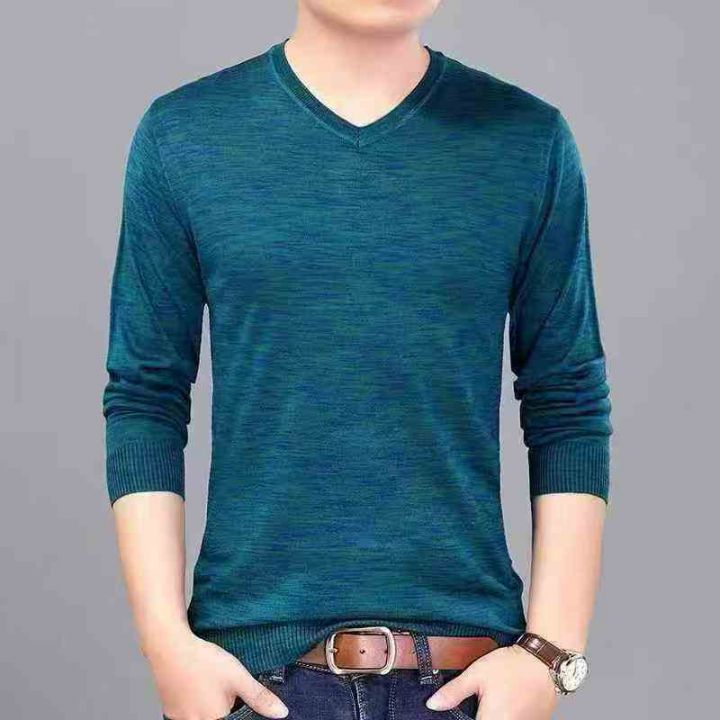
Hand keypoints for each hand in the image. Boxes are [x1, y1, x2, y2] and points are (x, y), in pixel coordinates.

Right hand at [144, 627, 288, 719]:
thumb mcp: (238, 676)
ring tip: (210, 682)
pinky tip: (197, 684)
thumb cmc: (204, 661)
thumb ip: (259, 697)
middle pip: (218, 716)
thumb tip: (281, 713)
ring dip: (209, 704)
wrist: (169, 647)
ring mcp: (178, 719)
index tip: (235, 693)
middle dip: (224, 705)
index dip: (237, 707)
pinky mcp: (169, 710)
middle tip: (221, 685)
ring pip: (202, 715)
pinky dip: (195, 702)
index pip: (234, 719)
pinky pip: (187, 712)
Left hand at [425, 645, 557, 718]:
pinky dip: (506, 715)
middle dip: (479, 715)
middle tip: (479, 702)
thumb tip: (432, 704)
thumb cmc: (511, 666)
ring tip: (494, 700)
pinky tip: (505, 702)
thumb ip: (454, 692)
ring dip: (492, 715)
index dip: (462, 718)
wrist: (544, 662)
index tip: (465, 711)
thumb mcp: (476, 674)